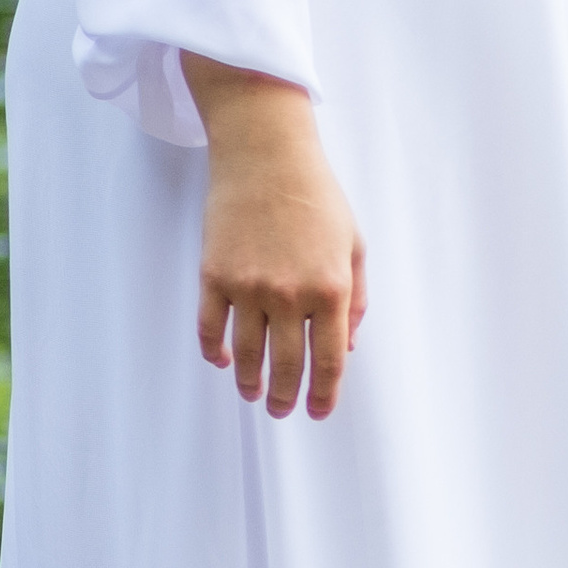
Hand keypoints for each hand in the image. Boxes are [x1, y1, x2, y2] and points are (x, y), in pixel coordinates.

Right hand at [186, 59, 366, 421]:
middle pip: (287, 366)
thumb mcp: (354, 245)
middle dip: (286, 396)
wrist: (267, 156)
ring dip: (249, 382)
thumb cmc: (317, 197)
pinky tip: (222, 361)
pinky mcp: (214, 275)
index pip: (328, 360)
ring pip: (246, 355)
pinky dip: (214, 350)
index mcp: (330, 289)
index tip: (317, 411)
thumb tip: (346, 346)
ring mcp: (248, 287)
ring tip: (252, 393)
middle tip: (282, 409)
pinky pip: (210, 328)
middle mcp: (290, 295)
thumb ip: (356, 299)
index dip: (324, 393)